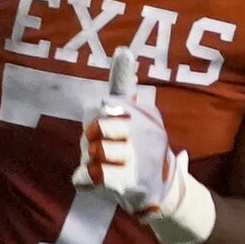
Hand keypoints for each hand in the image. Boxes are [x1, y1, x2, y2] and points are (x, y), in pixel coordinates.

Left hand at [73, 53, 212, 243]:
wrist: (160, 191)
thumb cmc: (137, 153)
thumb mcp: (135, 124)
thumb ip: (121, 99)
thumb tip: (122, 60)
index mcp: (141, 113)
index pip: (125, 88)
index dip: (123, 70)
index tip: (124, 52)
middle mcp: (145, 130)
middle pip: (97, 124)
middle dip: (90, 137)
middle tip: (98, 147)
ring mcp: (139, 157)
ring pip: (94, 151)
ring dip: (89, 160)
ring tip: (102, 165)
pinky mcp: (130, 181)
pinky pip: (92, 175)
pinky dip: (84, 178)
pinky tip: (90, 179)